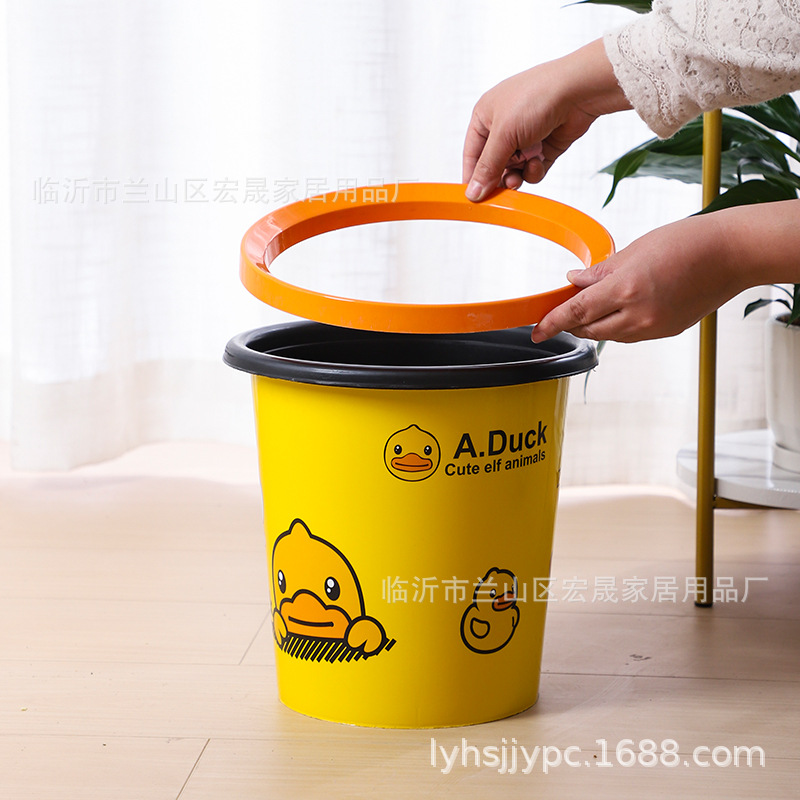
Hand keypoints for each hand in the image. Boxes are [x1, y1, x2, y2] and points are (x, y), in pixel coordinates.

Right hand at [462, 39, 629, 201]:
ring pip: (513, 171)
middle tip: (501, 190)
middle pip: (493, 166)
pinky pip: (532, 170)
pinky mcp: (544, 147)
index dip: (472, 176)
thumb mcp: (503, 135)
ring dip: (517, 176)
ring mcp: (524, 138)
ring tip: (521, 175)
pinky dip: (534, 171)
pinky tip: (538, 163)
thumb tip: (472, 192)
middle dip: (498, 178)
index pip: (472, 154)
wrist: (579, 91)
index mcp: (485, 116)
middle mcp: (503, 127)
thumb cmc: (536, 98)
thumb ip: (487, 167)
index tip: (474, 197)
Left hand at [531, 213, 745, 343]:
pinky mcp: (666, 332)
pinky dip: (616, 326)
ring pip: (609, 335)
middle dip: (572, 322)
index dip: (552, 323)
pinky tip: (619, 310)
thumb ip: (600, 271)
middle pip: (589, 328)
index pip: (577, 312)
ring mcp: (653, 327)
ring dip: (594, 325)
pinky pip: (629, 335)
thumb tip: (573, 281)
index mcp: (626, 289)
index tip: (536, 331)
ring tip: (591, 307)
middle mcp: (638, 314)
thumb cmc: (687, 243)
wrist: (731, 255)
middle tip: (561, 311)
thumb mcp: (634, 250)